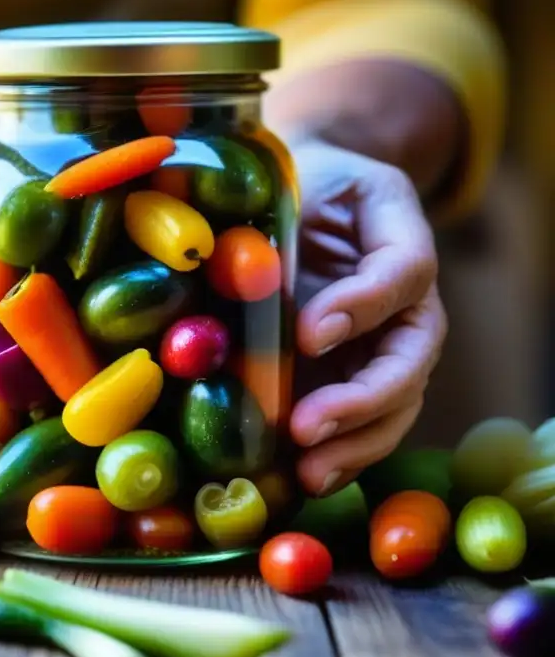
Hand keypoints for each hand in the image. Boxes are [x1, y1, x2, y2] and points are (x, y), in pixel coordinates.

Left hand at [288, 140, 447, 496]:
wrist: (313, 202)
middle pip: (406, 363)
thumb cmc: (310, 186)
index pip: (402, 274)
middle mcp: (406, 311)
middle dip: (359, 402)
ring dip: (352, 446)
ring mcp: (381, 353)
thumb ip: (296, 218)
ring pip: (392, 408)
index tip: (307, 331)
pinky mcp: (350, 381)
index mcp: (401, 248)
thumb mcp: (310, 177)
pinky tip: (299, 478)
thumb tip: (250, 281)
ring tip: (308, 472)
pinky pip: (358, 427)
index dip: (359, 306)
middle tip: (308, 427)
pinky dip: (336, 456)